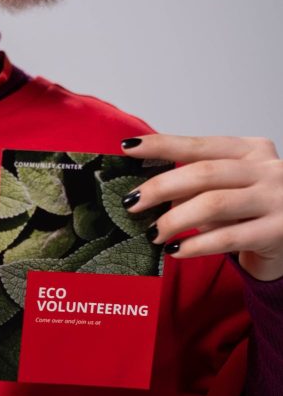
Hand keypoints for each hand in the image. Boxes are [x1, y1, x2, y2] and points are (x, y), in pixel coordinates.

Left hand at [118, 134, 282, 281]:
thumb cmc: (255, 212)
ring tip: (153, 233)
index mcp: (252, 150)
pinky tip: (176, 250)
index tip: (129, 147)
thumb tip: (149, 192)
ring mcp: (276, 199)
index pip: (199, 145)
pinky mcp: (277, 231)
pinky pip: (228, 237)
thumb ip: (199, 185)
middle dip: (161, 187)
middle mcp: (267, 169)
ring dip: (175, 219)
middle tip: (132, 203)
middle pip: (203, 172)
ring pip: (214, 204)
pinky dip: (196, 244)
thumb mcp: (231, 189)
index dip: (162, 145)